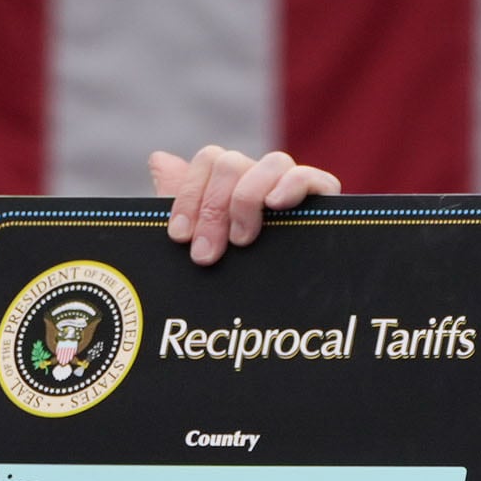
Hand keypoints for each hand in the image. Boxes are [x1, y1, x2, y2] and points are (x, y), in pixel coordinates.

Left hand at [149, 146, 341, 265]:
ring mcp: (292, 189)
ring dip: (247, 198)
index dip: (188, 195)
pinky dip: (292, 185)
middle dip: (212, 209)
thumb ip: (180, 204)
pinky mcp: (322, 203)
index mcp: (231, 185)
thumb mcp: (202, 243)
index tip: (179, 236)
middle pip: (232, 163)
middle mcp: (261, 180)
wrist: (275, 321)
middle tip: (206, 254)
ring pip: (272, 162)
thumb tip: (158, 159)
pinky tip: (275, 205)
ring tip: (241, 240)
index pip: (209, 160)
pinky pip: (310, 176)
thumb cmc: (231, 277)